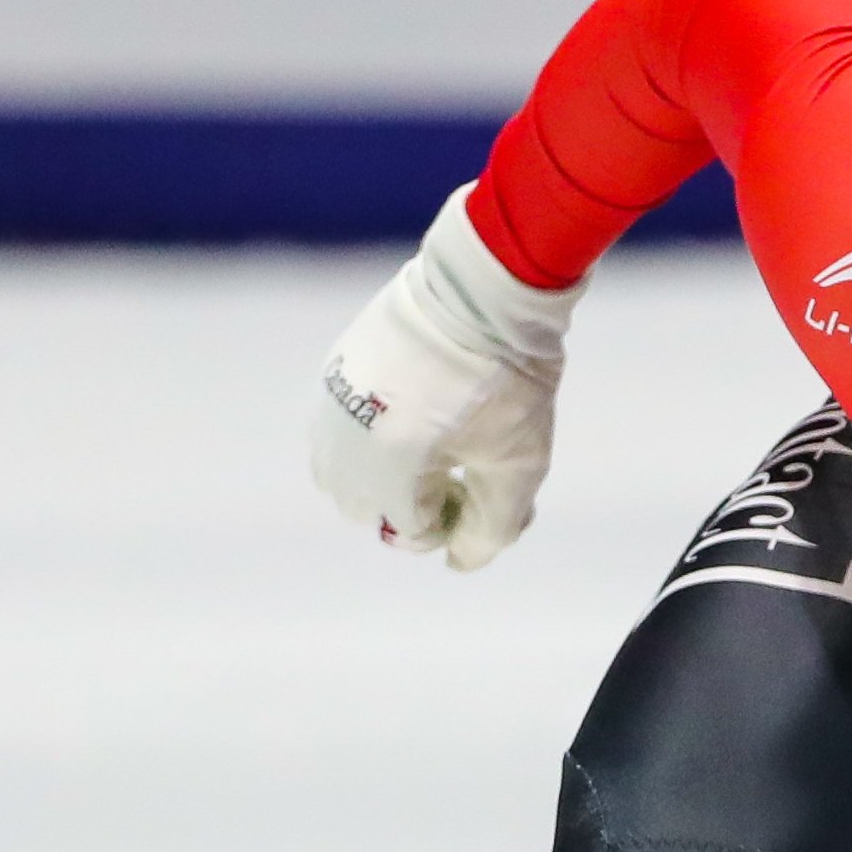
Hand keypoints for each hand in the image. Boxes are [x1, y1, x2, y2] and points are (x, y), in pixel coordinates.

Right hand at [307, 183, 587, 569]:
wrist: (483, 289)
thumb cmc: (507, 379)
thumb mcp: (518, 463)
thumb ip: (492, 527)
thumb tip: (459, 562)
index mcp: (389, 466)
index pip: (405, 530)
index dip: (446, 525)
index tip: (475, 490)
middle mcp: (346, 439)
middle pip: (364, 508)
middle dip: (406, 504)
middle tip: (454, 473)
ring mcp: (332, 403)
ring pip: (339, 473)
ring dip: (378, 476)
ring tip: (430, 445)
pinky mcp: (334, 372)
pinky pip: (333, 430)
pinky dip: (364, 440)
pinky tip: (412, 413)